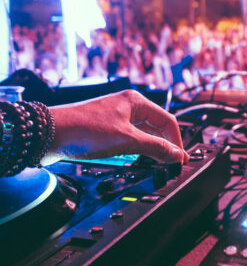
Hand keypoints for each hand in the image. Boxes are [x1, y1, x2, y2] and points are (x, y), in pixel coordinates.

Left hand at [45, 90, 188, 165]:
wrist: (48, 134)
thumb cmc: (84, 130)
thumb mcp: (126, 140)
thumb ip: (155, 147)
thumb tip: (176, 154)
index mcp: (136, 101)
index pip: (167, 121)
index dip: (176, 141)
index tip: (180, 159)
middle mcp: (128, 106)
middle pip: (157, 126)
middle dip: (165, 144)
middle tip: (171, 163)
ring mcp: (116, 117)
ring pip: (143, 132)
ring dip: (152, 147)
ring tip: (158, 163)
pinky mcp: (105, 129)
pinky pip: (130, 138)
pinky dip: (138, 149)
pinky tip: (139, 159)